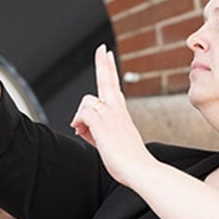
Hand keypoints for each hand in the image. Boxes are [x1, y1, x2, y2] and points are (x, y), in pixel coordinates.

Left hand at [70, 45, 155, 186]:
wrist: (140, 169)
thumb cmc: (128, 161)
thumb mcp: (109, 142)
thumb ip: (93, 131)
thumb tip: (78, 126)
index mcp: (121, 114)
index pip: (113, 87)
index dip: (109, 69)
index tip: (107, 55)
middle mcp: (117, 110)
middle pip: (107, 80)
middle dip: (102, 63)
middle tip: (101, 48)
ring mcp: (110, 115)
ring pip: (87, 101)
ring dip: (80, 116)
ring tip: (84, 132)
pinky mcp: (102, 123)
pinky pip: (82, 114)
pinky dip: (79, 122)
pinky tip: (83, 132)